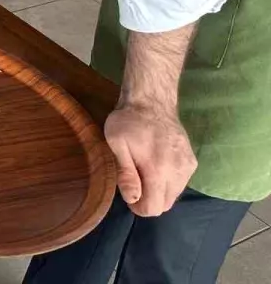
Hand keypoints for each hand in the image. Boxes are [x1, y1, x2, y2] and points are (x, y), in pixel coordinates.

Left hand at [105, 102, 197, 216]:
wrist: (152, 101)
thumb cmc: (128, 122)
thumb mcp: (117, 144)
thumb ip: (126, 174)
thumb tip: (132, 199)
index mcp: (158, 171)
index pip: (153, 208)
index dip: (138, 207)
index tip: (128, 195)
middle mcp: (178, 173)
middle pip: (165, 204)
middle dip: (148, 200)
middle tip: (134, 181)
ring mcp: (188, 167)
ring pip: (174, 194)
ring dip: (159, 191)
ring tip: (144, 170)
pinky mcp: (192, 161)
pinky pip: (181, 183)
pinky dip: (168, 181)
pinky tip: (157, 164)